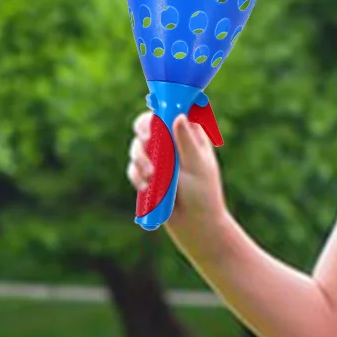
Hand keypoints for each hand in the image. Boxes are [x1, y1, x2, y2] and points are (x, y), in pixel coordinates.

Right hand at [126, 110, 227, 249]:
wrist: (195, 225)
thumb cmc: (203, 194)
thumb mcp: (197, 166)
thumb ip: (187, 142)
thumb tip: (178, 116)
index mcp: (189, 134)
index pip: (171, 111)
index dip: (158, 111)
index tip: (155, 122)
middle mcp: (172, 142)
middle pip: (147, 126)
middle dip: (143, 135)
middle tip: (146, 142)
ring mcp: (158, 158)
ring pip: (137, 147)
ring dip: (139, 159)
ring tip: (150, 176)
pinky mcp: (148, 174)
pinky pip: (133, 168)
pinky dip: (135, 175)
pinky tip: (144, 186)